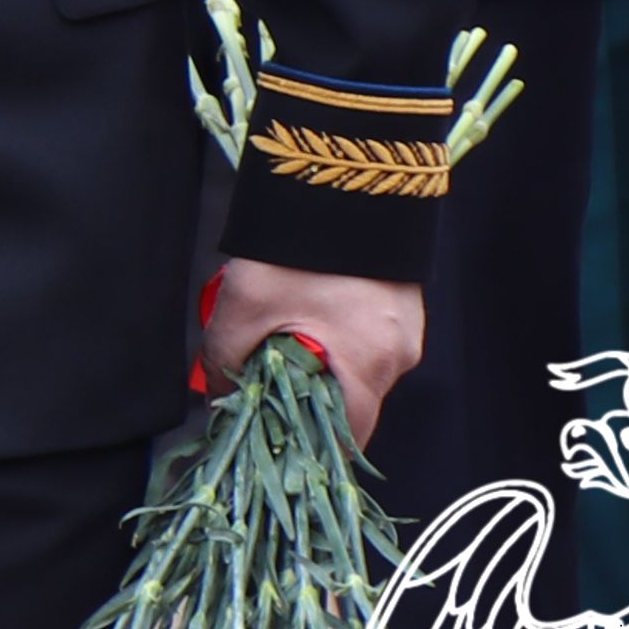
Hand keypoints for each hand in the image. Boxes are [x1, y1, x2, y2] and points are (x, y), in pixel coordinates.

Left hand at [202, 261, 422, 448]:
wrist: (340, 178)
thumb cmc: (295, 248)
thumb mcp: (244, 306)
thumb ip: (227, 360)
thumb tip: (220, 395)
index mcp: (370, 366)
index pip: (348, 438)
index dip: (310, 450)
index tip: (277, 449)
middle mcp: (401, 354)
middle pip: (353, 404)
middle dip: (308, 406)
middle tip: (264, 394)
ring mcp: (408, 327)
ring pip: (358, 370)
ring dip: (320, 368)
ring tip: (277, 350)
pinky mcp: (402, 302)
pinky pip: (367, 340)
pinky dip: (336, 341)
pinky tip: (303, 320)